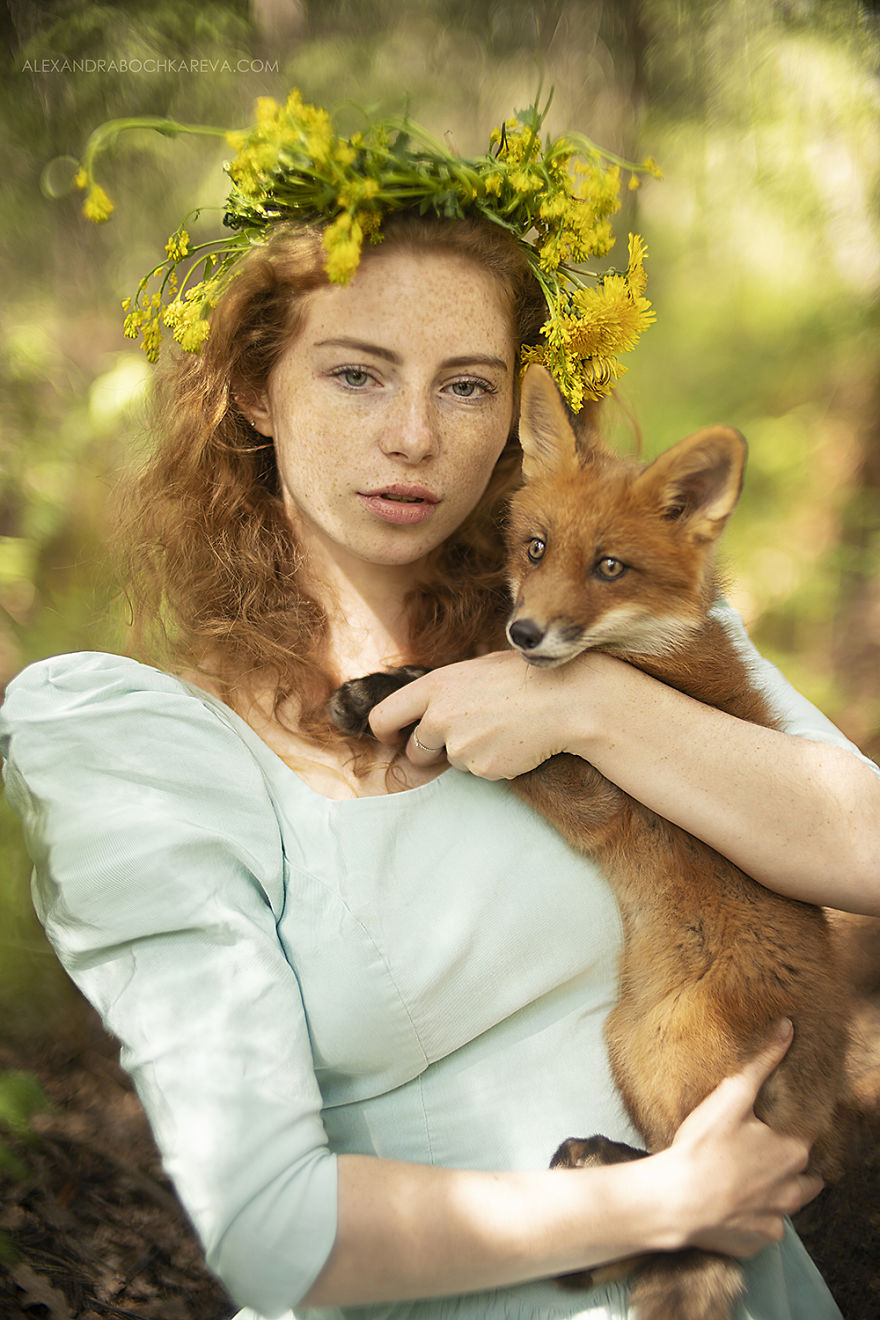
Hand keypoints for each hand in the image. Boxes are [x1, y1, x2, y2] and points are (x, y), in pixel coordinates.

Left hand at [368, 650, 586, 778]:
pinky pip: (479, 770)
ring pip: (453, 760)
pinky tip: (514, 741)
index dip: (385, 731)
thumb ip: (448, 688)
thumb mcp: (480, 667)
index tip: (393, 737)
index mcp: (436, 686)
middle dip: (428, 751)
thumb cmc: (527, 677)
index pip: (385, 715)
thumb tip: (429, 703)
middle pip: (415, 749)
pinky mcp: (482, 769)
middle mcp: (440, 718)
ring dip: (469, 752)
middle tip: (459, 737)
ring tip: (502, 728)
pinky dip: (493, 761)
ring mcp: (460, 747)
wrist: (568, 700)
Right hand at [655, 1020, 822, 1258]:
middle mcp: (794, 1190)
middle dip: (786, 1164)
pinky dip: (752, 1216)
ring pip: (786, 1203)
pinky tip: (730, 1201)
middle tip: (754, 1151)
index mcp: (793, 1153)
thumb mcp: (731, 1097)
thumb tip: (788, 1028)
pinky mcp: (758, 1242)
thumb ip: (762, 1063)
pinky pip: (764, 1227)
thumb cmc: (702, 1147)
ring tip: (743, 1177)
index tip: (767, 1126)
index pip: (806, 1137)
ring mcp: (777, 1220)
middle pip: (804, 1175)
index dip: (787, 1129)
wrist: (674, 1201)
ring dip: (773, 1192)